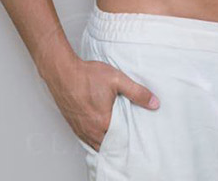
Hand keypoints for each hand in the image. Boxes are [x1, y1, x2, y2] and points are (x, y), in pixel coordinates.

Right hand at [42, 53, 159, 150]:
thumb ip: (137, 92)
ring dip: (106, 141)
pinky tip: (101, 128)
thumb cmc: (87, 75)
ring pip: (96, 144)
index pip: (121, 142)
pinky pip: (87, 139)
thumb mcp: (117, 80)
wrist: (63, 72)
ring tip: (117, 133)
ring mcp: (80, 129)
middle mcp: (90, 131)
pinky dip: (96, 137)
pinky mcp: (73, 125)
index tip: (137, 136)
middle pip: (108, 145)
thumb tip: (154, 103)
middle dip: (119, 142)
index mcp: (103, 123)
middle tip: (128, 135)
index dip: (129, 141)